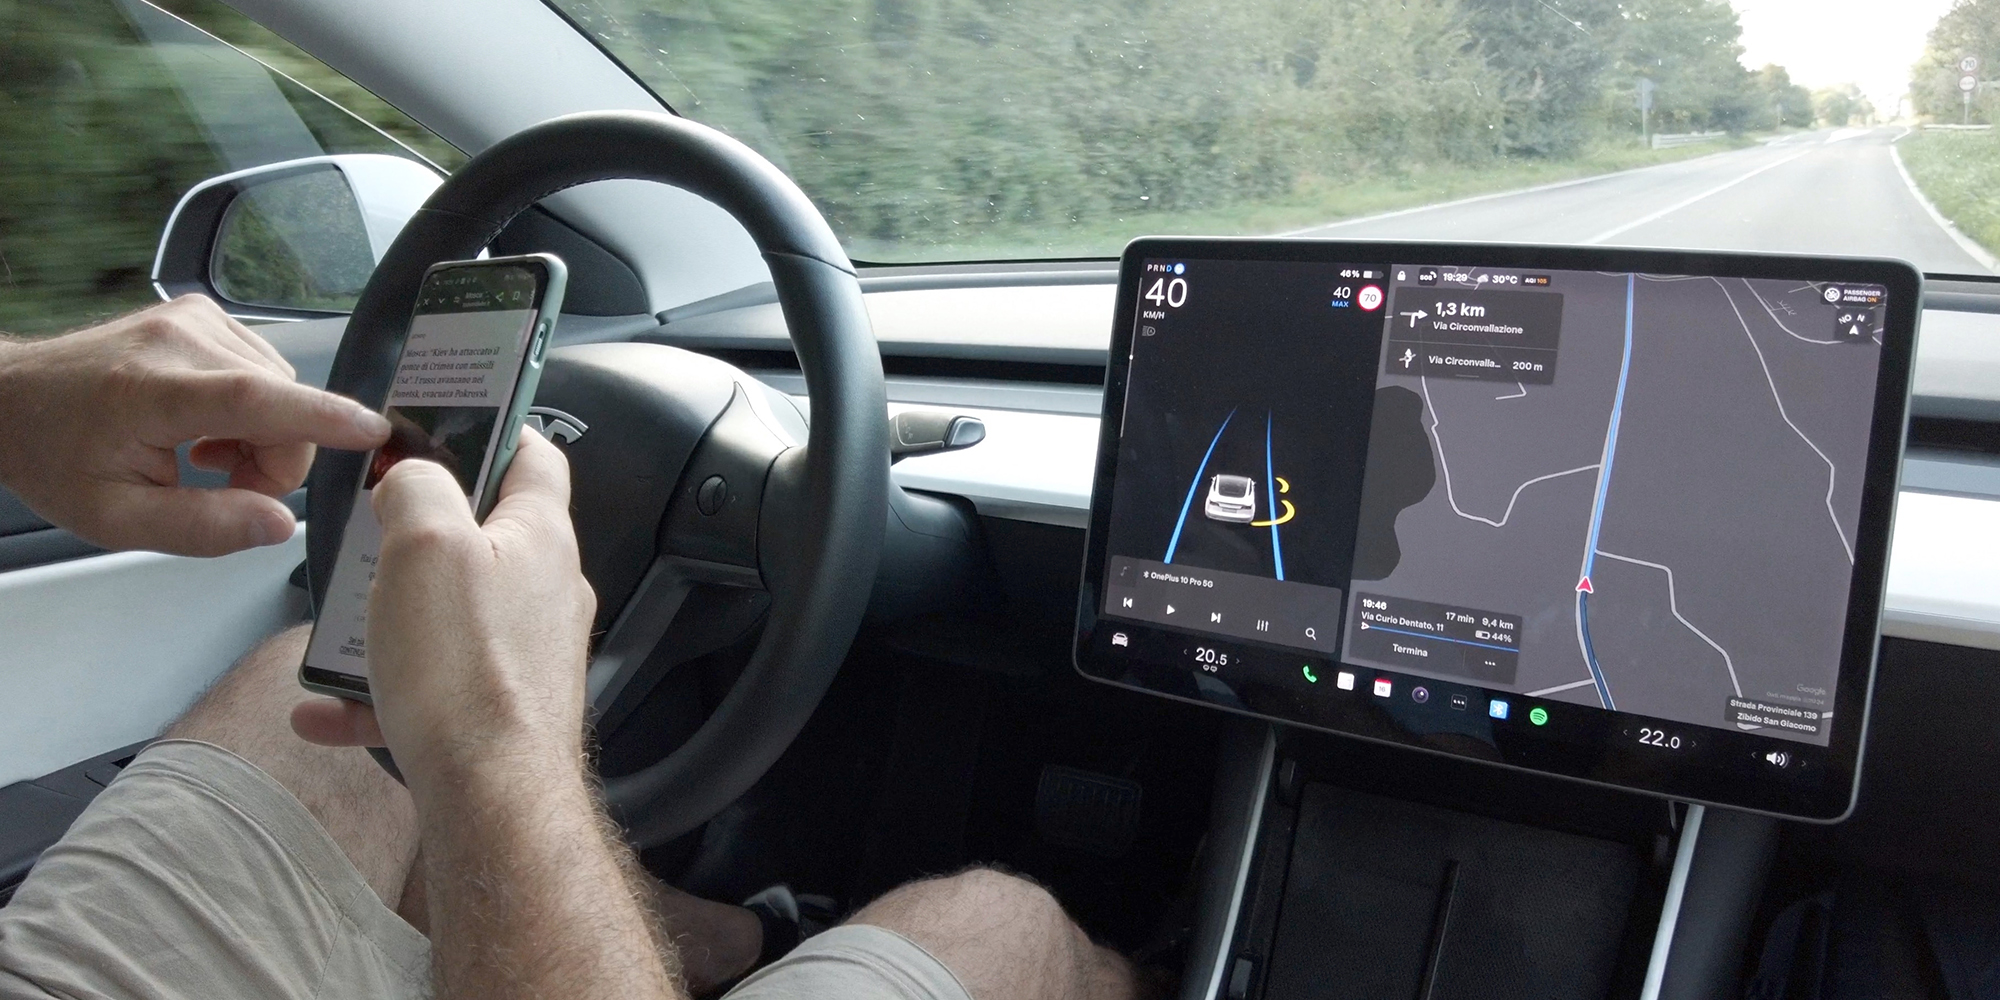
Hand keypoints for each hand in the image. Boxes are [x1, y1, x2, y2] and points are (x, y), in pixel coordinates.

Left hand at [0, 295, 389, 556]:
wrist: (14, 397)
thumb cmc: (57, 457)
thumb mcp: (116, 520)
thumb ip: (202, 528)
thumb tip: (280, 523)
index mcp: (150, 391)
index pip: (254, 398)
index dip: (321, 416)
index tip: (373, 433)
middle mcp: (177, 340)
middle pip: (281, 406)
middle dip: (273, 460)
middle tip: (221, 484)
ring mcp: (193, 319)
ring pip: (282, 390)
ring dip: (264, 435)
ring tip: (206, 455)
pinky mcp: (204, 314)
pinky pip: (266, 371)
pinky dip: (254, 408)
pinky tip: (208, 426)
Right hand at [292, 433, 596, 789]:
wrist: (492, 797)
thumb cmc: (466, 668)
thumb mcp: (425, 544)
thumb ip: (417, 488)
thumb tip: (414, 473)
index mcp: (540, 538)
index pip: (535, 458)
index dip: (495, 429)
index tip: (448, 418)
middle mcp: (546, 592)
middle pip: (483, 539)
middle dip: (419, 533)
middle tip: (368, 531)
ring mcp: (526, 654)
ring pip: (448, 617)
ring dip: (387, 618)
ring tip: (337, 627)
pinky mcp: (501, 709)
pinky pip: (429, 689)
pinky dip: (375, 694)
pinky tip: (322, 709)